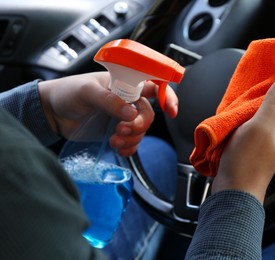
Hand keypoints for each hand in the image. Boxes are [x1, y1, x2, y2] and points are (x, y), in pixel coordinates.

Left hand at [38, 71, 178, 155]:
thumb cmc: (68, 93)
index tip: (170, 111)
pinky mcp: (117, 133)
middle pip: (149, 114)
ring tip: (114, 140)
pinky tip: (118, 148)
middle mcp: (127, 100)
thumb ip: (109, 101)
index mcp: (124, 83)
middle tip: (121, 130)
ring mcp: (123, 118)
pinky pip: (133, 143)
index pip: (154, 85)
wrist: (53, 113)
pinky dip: (129, 148)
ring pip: (142, 131)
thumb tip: (130, 114)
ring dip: (132, 139)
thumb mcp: (87, 92)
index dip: (167, 96)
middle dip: (139, 125)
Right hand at [212, 77, 274, 202]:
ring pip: (268, 109)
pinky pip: (255, 119)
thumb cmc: (248, 161)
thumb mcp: (261, 127)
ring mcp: (266, 136)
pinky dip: (251, 108)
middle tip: (267, 66)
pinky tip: (241, 104)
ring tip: (253, 80)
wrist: (235, 190)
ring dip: (263, 95)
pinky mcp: (253, 142)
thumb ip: (273, 104)